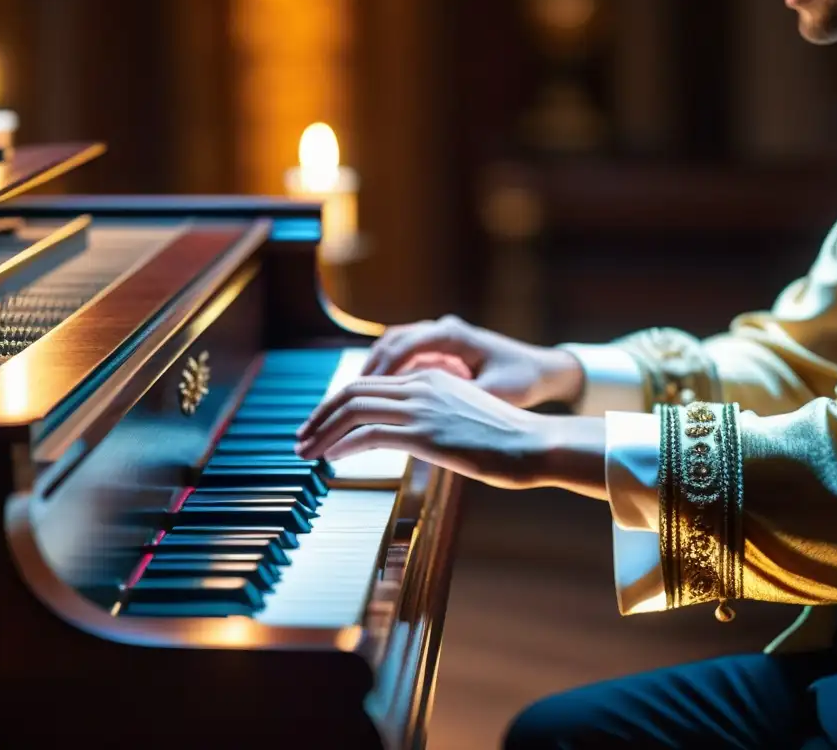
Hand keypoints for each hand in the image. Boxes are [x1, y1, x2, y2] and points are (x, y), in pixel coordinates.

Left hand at [295, 368, 606, 495]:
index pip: (370, 383)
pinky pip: (369, 434)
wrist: (535, 444)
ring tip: (306, 452)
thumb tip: (413, 440)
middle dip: (320, 415)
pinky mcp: (425, 433)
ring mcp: (422, 407)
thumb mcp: (464, 421)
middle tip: (301, 439)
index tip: (321, 424)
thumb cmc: (507, 440)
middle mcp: (421, 385)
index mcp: (430, 378)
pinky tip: (331, 458)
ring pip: (354, 409)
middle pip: (353, 391)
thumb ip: (434, 422)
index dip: (338, 403)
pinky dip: (342, 445)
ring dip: (322, 431)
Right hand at [363, 315, 583, 408]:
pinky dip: (383, 378)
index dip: (377, 376)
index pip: (401, 349)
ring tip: (345, 407)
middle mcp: (440, 329)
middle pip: (386, 346)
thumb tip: (427, 420)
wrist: (544, 370)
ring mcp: (437, 337)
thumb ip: (458, 402)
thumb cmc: (523, 381)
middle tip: (339, 406)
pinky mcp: (438, 351)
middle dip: (360, 379)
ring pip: (389, 350)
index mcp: (452, 334)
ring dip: (367, 378)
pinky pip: (400, 360)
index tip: (356, 402)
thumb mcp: (494, 394)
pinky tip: (370, 404)